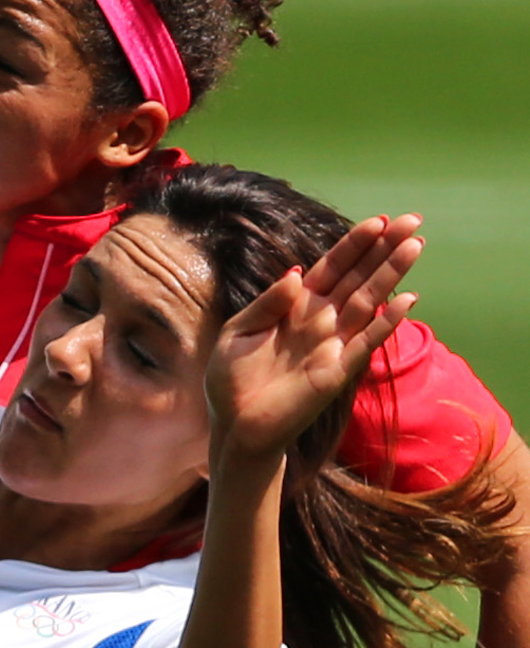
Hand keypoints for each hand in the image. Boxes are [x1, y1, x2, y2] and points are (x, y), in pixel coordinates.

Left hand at [205, 214, 423, 461]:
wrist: (233, 427)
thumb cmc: (232, 378)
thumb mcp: (239, 331)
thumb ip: (268, 303)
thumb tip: (296, 273)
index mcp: (296, 306)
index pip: (331, 266)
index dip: (354, 244)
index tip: (377, 220)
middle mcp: (320, 321)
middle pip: (358, 276)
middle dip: (384, 248)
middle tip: (411, 220)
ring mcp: (331, 345)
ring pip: (367, 302)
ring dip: (391, 275)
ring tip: (415, 246)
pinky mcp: (335, 373)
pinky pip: (365, 344)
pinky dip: (386, 324)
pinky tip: (407, 302)